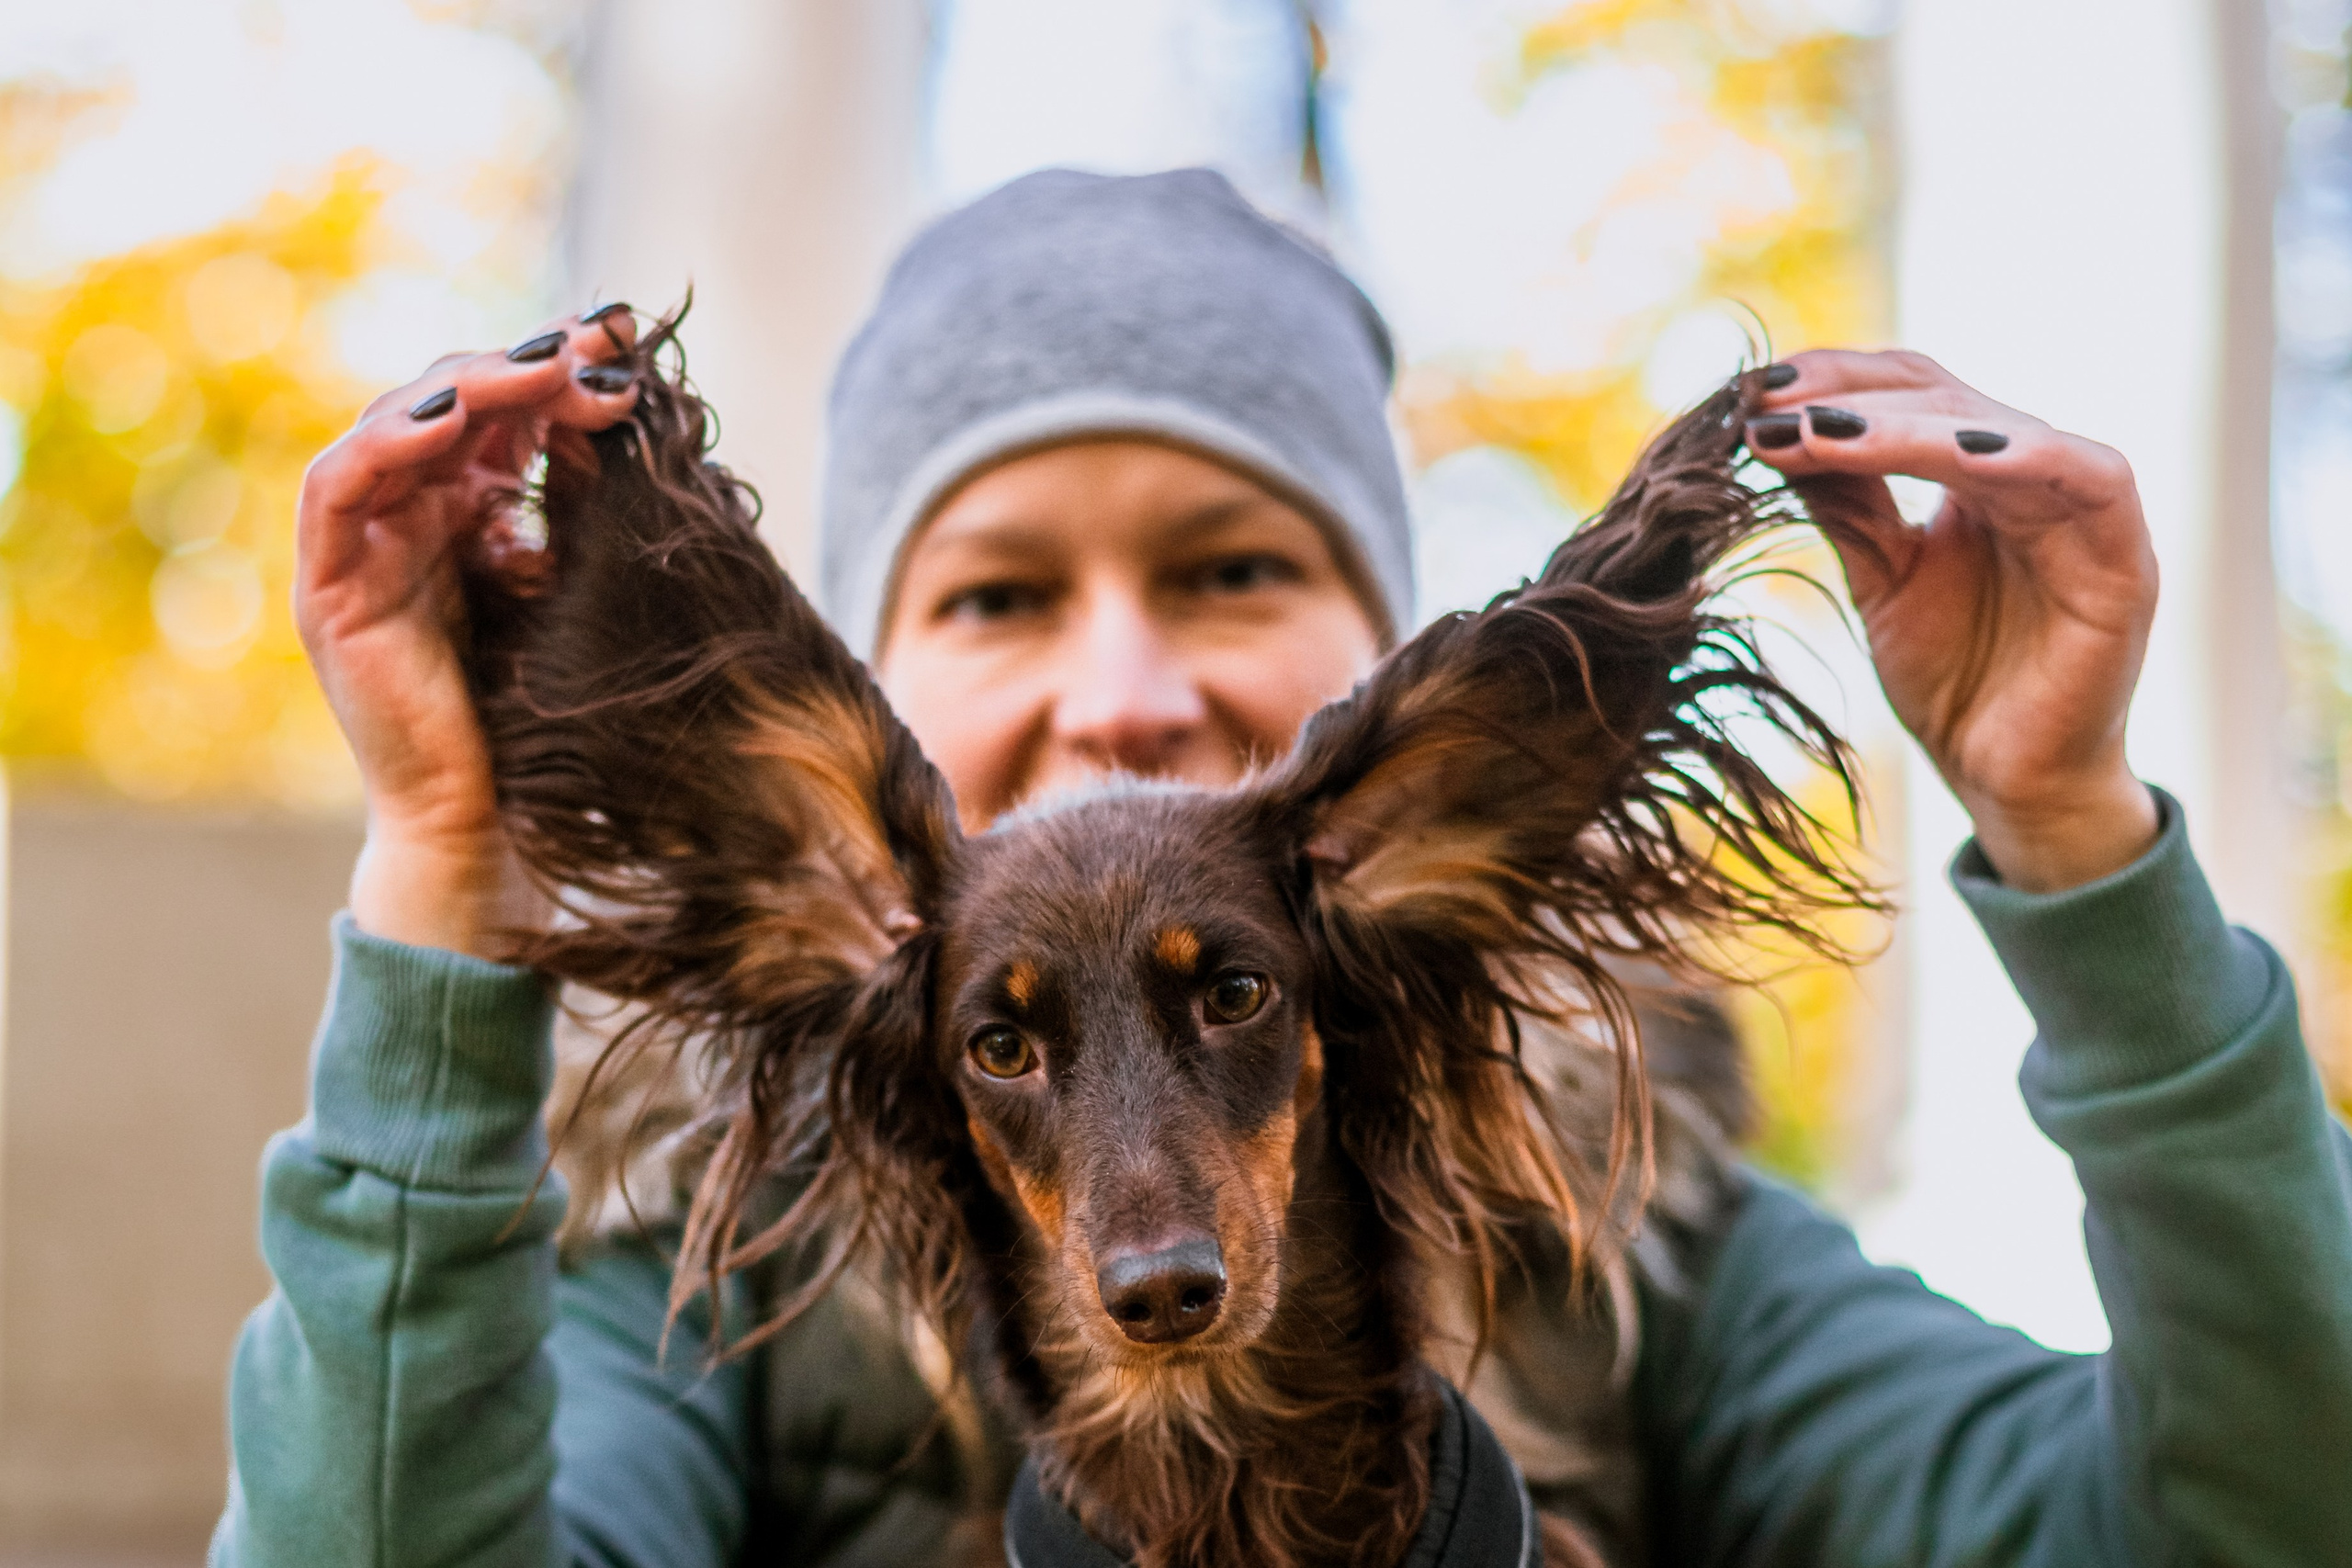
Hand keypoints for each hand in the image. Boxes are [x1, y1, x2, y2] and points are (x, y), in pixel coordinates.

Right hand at [295, 305, 639, 954]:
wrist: (491, 820)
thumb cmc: (543, 715)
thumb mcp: (572, 588)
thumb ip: (574, 511)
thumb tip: (620, 418)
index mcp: (467, 513)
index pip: (501, 412)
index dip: (555, 369)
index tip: (624, 343)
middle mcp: (409, 517)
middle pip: (449, 403)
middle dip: (523, 365)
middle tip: (594, 346)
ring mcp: (361, 548)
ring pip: (394, 426)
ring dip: (468, 387)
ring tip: (541, 369)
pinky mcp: (328, 587)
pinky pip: (338, 486)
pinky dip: (388, 442)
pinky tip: (451, 419)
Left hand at [1748, 350, 2160, 892]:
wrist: (2008, 782)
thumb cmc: (1954, 682)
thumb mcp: (1881, 578)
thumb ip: (1847, 504)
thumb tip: (1773, 427)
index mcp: (1978, 474)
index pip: (1908, 392)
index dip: (1834, 383)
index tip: (1751, 394)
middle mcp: (2032, 475)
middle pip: (1944, 396)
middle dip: (1850, 397)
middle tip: (1770, 406)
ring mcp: (2084, 512)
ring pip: (2000, 430)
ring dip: (1908, 425)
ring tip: (1824, 433)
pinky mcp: (2125, 560)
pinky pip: (2090, 481)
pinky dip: (2025, 456)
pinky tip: (1959, 457)